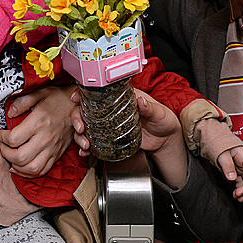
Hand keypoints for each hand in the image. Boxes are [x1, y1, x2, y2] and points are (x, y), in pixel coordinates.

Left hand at [0, 84, 75, 177]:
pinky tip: (21, 167)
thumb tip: (9, 113)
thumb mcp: (40, 93)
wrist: (80, 105)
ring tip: (9, 158)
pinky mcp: (57, 154)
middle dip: (5, 154)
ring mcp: (52, 148)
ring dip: (16, 167)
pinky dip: (29, 173)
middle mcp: (45, 138)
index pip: (14, 138)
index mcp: (39, 122)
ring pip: (31, 168)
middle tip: (1, 146)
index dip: (1, 138)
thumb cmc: (59, 98)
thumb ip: (22, 102)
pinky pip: (43, 170)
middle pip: (20, 157)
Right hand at [72, 88, 187, 186]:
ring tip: (85, 144)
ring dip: (80, 135)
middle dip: (77, 117)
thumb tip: (140, 101)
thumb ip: (149, 107)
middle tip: (80, 128)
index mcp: (122, 97)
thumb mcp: (158, 111)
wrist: (166, 139)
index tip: (76, 98)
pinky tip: (85, 151)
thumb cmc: (163, 119)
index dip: (84, 93)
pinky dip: (87, 146)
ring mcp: (109, 124)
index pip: (99, 91)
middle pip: (86, 109)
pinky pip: (94, 140)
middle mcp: (112, 109)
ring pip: (87, 126)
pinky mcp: (111, 138)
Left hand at [217, 146, 242, 201]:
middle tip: (239, 194)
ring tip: (238, 197)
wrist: (214, 139)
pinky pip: (242, 181)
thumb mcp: (221, 153)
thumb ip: (227, 165)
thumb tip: (232, 178)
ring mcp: (242, 167)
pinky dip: (240, 189)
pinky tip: (237, 194)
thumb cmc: (218, 142)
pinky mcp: (237, 171)